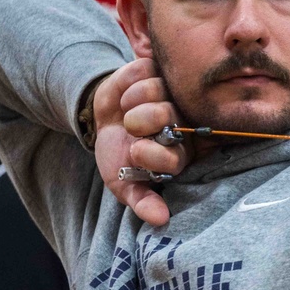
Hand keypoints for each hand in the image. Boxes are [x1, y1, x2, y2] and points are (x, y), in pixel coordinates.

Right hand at [93, 59, 194, 226]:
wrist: (103, 120)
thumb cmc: (118, 154)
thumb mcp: (123, 183)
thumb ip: (142, 202)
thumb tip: (160, 220)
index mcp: (182, 153)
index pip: (174, 155)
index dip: (149, 154)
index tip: (134, 154)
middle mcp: (186, 123)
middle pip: (165, 116)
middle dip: (138, 123)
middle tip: (131, 127)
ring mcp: (176, 94)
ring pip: (153, 92)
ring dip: (130, 103)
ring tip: (129, 110)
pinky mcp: (162, 70)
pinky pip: (142, 71)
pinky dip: (127, 83)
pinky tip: (128, 93)